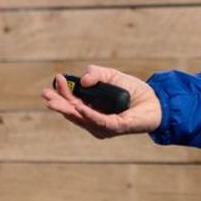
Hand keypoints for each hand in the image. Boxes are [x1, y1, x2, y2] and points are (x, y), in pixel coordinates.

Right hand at [42, 64, 162, 137]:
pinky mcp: (115, 128)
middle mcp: (94, 120)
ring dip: (68, 109)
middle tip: (46, 94)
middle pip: (72, 112)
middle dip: (58, 103)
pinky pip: (100, 122)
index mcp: (91, 108)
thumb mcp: (111, 75)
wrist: (155, 100)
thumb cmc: (132, 90)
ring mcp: (103, 126)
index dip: (62, 92)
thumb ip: (96, 73)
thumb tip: (83, 80)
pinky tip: (80, 108)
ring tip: (55, 101)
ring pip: (82, 119)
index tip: (56, 78)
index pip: (72, 102)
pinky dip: (89, 115)